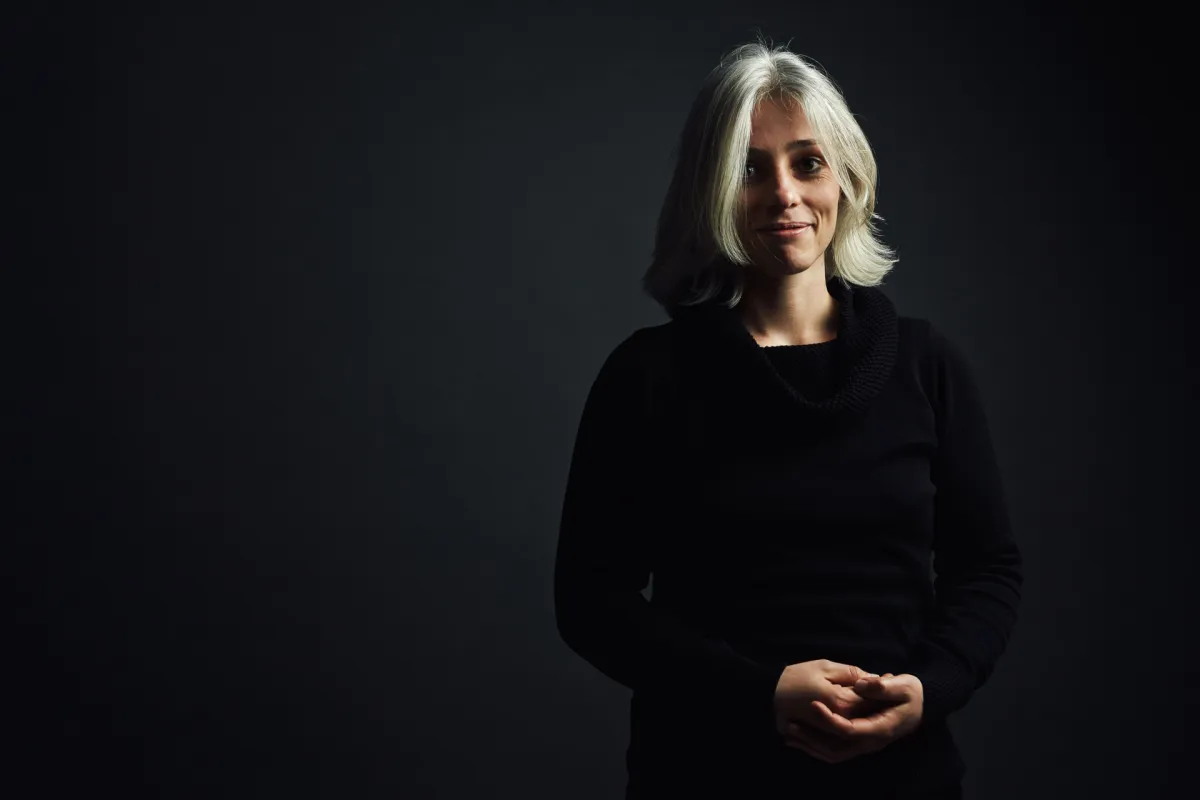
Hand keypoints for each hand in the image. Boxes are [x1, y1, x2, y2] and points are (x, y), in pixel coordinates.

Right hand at [772, 660, 896, 753]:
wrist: (768, 693)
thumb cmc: (796, 676)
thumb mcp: (825, 667)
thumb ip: (852, 673)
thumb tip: (875, 678)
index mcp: (842, 702)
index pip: (872, 697)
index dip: (883, 686)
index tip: (890, 676)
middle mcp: (840, 721)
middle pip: (869, 714)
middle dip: (879, 701)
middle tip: (887, 684)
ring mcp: (832, 732)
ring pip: (860, 725)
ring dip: (869, 714)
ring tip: (875, 699)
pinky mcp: (825, 736)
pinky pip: (847, 733)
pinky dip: (857, 722)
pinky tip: (859, 712)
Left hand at [785, 673, 924, 762]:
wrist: (919, 706)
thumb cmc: (911, 694)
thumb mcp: (903, 685)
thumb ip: (882, 686)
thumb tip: (861, 684)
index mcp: (880, 728)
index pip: (850, 729)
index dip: (830, 719)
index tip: (813, 704)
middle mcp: (870, 742)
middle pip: (837, 748)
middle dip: (812, 738)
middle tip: (790, 725)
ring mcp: (864, 745)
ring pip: (833, 753)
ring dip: (810, 745)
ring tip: (788, 733)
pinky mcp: (858, 742)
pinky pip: (834, 750)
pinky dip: (816, 747)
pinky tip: (799, 739)